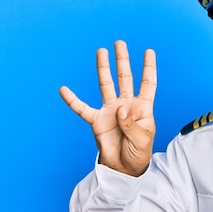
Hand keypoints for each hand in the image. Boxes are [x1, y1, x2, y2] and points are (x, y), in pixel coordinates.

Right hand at [59, 40, 156, 176]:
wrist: (124, 169)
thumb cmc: (138, 153)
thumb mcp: (142, 139)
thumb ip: (132, 123)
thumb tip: (120, 107)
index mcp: (142, 108)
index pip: (147, 84)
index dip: (148, 68)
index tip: (149, 51)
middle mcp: (126, 105)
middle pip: (125, 78)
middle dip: (122, 60)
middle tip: (119, 42)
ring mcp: (111, 110)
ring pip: (106, 85)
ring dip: (103, 68)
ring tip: (101, 51)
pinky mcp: (97, 120)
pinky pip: (83, 109)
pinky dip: (73, 100)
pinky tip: (64, 90)